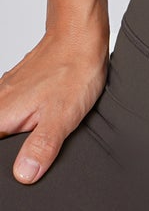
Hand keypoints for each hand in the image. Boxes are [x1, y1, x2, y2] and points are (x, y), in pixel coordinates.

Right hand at [0, 25, 108, 182]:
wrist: (80, 36)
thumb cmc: (73, 72)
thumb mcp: (61, 118)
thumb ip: (40, 148)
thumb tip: (24, 174)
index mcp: (1, 115)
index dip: (4, 159)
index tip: (20, 154)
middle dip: (11, 149)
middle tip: (37, 146)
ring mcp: (6, 92)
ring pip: (3, 123)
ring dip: (16, 133)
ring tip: (41, 130)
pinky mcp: (17, 86)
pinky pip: (11, 109)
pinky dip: (22, 118)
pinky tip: (41, 117)